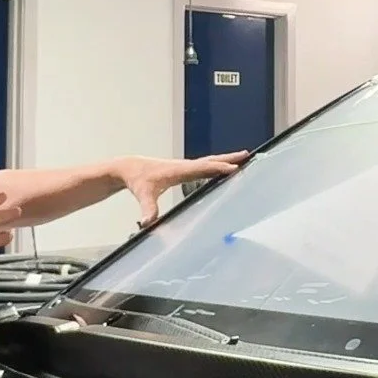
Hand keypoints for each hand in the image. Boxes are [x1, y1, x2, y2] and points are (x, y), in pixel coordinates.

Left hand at [119, 152, 246, 226]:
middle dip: (229, 159)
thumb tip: (148, 222)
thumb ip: (148, 208)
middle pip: (211, 161)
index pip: (202, 168)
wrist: (130, 167)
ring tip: (243, 157)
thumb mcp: (143, 194)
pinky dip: (217, 164)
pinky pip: (205, 166)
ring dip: (226, 159)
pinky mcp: (184, 169)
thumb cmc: (138, 179)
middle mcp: (185, 166)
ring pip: (210, 161)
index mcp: (178, 170)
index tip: (234, 169)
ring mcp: (185, 166)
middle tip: (247, 155)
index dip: (218, 169)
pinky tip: (224, 168)